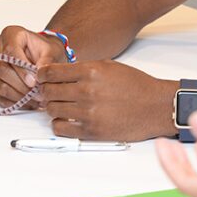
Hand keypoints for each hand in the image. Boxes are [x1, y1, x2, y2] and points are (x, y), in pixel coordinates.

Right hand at [0, 26, 63, 108]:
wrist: (40, 55)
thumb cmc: (46, 51)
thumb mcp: (52, 52)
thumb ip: (46, 61)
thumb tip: (39, 74)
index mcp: (11, 33)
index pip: (10, 51)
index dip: (21, 69)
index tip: (34, 82)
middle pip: (1, 69)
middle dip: (21, 86)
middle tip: (38, 95)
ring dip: (18, 96)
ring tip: (36, 101)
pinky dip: (13, 102)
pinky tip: (29, 103)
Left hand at [36, 60, 174, 139]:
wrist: (155, 106)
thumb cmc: (136, 85)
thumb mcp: (109, 66)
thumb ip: (84, 69)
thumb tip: (60, 73)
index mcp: (91, 71)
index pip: (51, 72)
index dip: (42, 75)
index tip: (41, 77)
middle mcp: (87, 91)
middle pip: (48, 91)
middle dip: (45, 91)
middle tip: (49, 92)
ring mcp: (88, 112)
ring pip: (51, 110)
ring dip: (53, 107)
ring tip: (62, 105)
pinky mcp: (91, 130)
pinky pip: (60, 128)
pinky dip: (59, 123)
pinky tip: (67, 119)